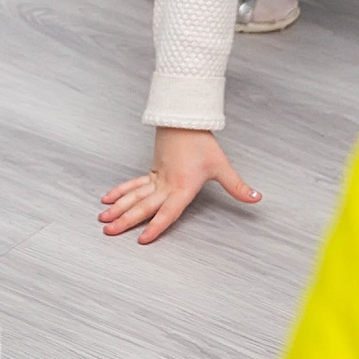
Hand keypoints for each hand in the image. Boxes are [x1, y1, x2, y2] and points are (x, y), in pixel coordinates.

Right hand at [101, 126, 260, 242]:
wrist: (184, 118)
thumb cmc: (201, 141)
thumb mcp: (221, 166)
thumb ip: (237, 186)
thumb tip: (256, 198)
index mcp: (182, 187)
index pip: (167, 212)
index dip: (156, 226)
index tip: (142, 239)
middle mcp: (165, 184)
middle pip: (142, 206)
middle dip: (125, 220)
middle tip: (109, 231)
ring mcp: (156, 177)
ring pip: (133, 195)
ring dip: (117, 208)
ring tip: (103, 218)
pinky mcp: (152, 170)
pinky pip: (132, 184)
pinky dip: (120, 192)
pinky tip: (108, 198)